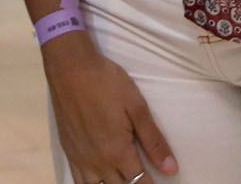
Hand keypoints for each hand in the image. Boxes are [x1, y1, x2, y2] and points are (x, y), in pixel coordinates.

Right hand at [41, 35, 177, 182]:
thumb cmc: (107, 83)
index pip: (140, 182)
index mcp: (118, 151)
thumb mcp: (137, 107)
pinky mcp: (68, 151)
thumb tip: (171, 168)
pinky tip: (98, 179)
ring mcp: (81, 158)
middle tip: (142, 176)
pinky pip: (77, 181)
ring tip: (122, 177)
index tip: (159, 181)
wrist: (71, 68)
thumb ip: (153, 140)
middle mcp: (98, 161)